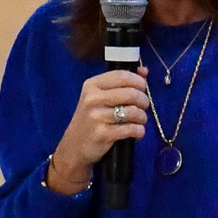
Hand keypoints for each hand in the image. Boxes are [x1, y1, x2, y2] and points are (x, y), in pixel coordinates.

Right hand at [48, 67, 150, 193]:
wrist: (74, 147)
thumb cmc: (91, 119)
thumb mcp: (99, 97)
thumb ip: (121, 82)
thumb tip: (144, 70)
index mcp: (92, 85)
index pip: (122, 76)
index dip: (138, 81)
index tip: (143, 88)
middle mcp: (92, 99)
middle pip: (131, 93)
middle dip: (144, 100)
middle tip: (143, 107)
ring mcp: (96, 117)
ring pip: (134, 112)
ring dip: (142, 117)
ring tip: (139, 121)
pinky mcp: (102, 134)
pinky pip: (131, 129)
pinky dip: (139, 131)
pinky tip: (136, 133)